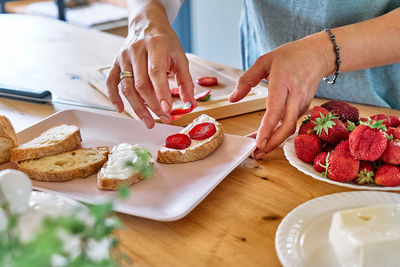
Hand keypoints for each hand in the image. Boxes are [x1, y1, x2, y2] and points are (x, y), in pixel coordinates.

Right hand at [106, 16, 195, 128]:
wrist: (147, 25)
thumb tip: (191, 105)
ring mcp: (123, 57)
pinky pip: (111, 82)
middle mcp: (136, 50)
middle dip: (153, 105)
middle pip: (141, 84)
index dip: (161, 93)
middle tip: (164, 119)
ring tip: (148, 122)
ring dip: (137, 107)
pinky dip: (114, 97)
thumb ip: (186, 82)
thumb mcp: (180, 58)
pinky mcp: (115, 63)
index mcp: (155, 45)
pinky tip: (121, 109)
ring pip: (127, 87)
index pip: (156, 73)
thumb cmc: (166, 43)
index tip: (167, 110)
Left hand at [229, 33, 333, 158]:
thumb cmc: (290, 56)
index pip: (275, 109)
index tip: (258, 142)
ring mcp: (302, 103)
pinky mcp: (304, 107)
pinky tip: (267, 137)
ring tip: (258, 150)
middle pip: (287, 126)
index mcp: (283, 82)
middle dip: (273, 143)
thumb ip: (246, 80)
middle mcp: (295, 96)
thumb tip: (233, 98)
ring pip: (290, 128)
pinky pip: (291, 123)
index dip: (267, 128)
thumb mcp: (264, 61)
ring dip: (275, 141)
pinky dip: (279, 133)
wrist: (319, 54)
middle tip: (256, 153)